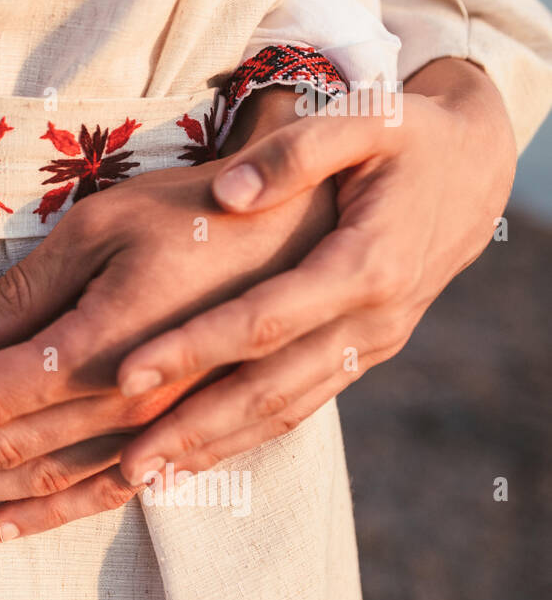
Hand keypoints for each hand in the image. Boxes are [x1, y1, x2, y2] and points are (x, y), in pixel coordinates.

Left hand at [0, 88, 337, 539]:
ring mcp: (152, 424)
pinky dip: (46, 513)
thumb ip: (28, 288)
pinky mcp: (180, 432)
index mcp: (95, 342)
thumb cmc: (200, 210)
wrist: (312, 233)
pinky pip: (102, 491)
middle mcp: (119, 399)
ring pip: (40, 475)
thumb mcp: (104, 222)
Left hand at [112, 58, 514, 480]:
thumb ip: (298, 152)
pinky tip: (193, 458)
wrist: (473, 170)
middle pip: (272, 386)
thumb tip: (228, 190)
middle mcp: (371, 320)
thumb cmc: (407, 136)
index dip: (196, 347)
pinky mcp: (360, 357)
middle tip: (126, 465)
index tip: (126, 372)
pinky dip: (245, 438)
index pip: (267, 318)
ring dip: (213, 448)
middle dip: (195, 428)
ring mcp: (368, 347)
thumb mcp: (365, 121)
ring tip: (142, 478)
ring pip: (284, 410)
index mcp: (366, 263)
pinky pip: (299, 408)